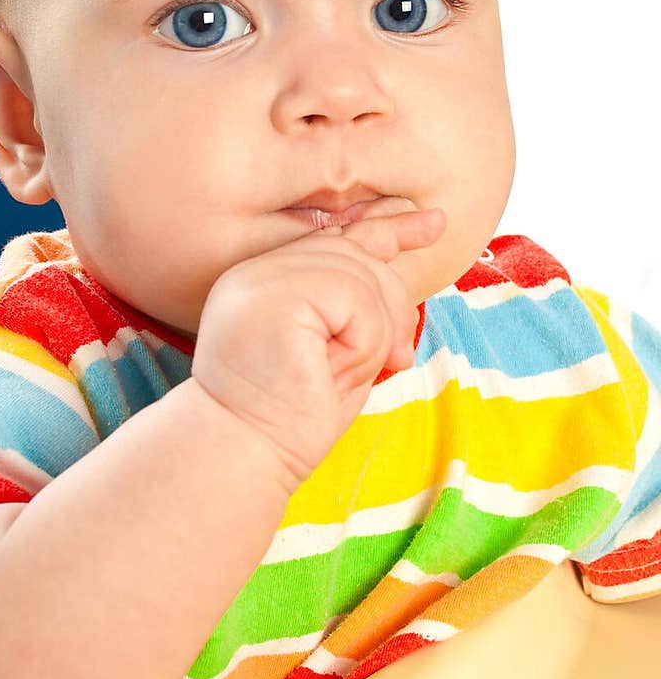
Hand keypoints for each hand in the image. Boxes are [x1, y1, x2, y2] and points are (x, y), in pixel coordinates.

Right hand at [192, 200, 445, 485]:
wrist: (244, 455)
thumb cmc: (289, 418)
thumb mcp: (335, 350)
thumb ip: (358, 305)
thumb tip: (402, 264)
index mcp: (264, 279)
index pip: (336, 236)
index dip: (388, 227)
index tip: (433, 223)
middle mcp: (258, 270)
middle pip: (358, 254)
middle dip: (393, 308)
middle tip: (397, 359)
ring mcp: (263, 279)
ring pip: (363, 278)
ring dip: (373, 338)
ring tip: (343, 376)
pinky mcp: (277, 297)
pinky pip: (356, 302)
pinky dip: (362, 345)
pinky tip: (333, 373)